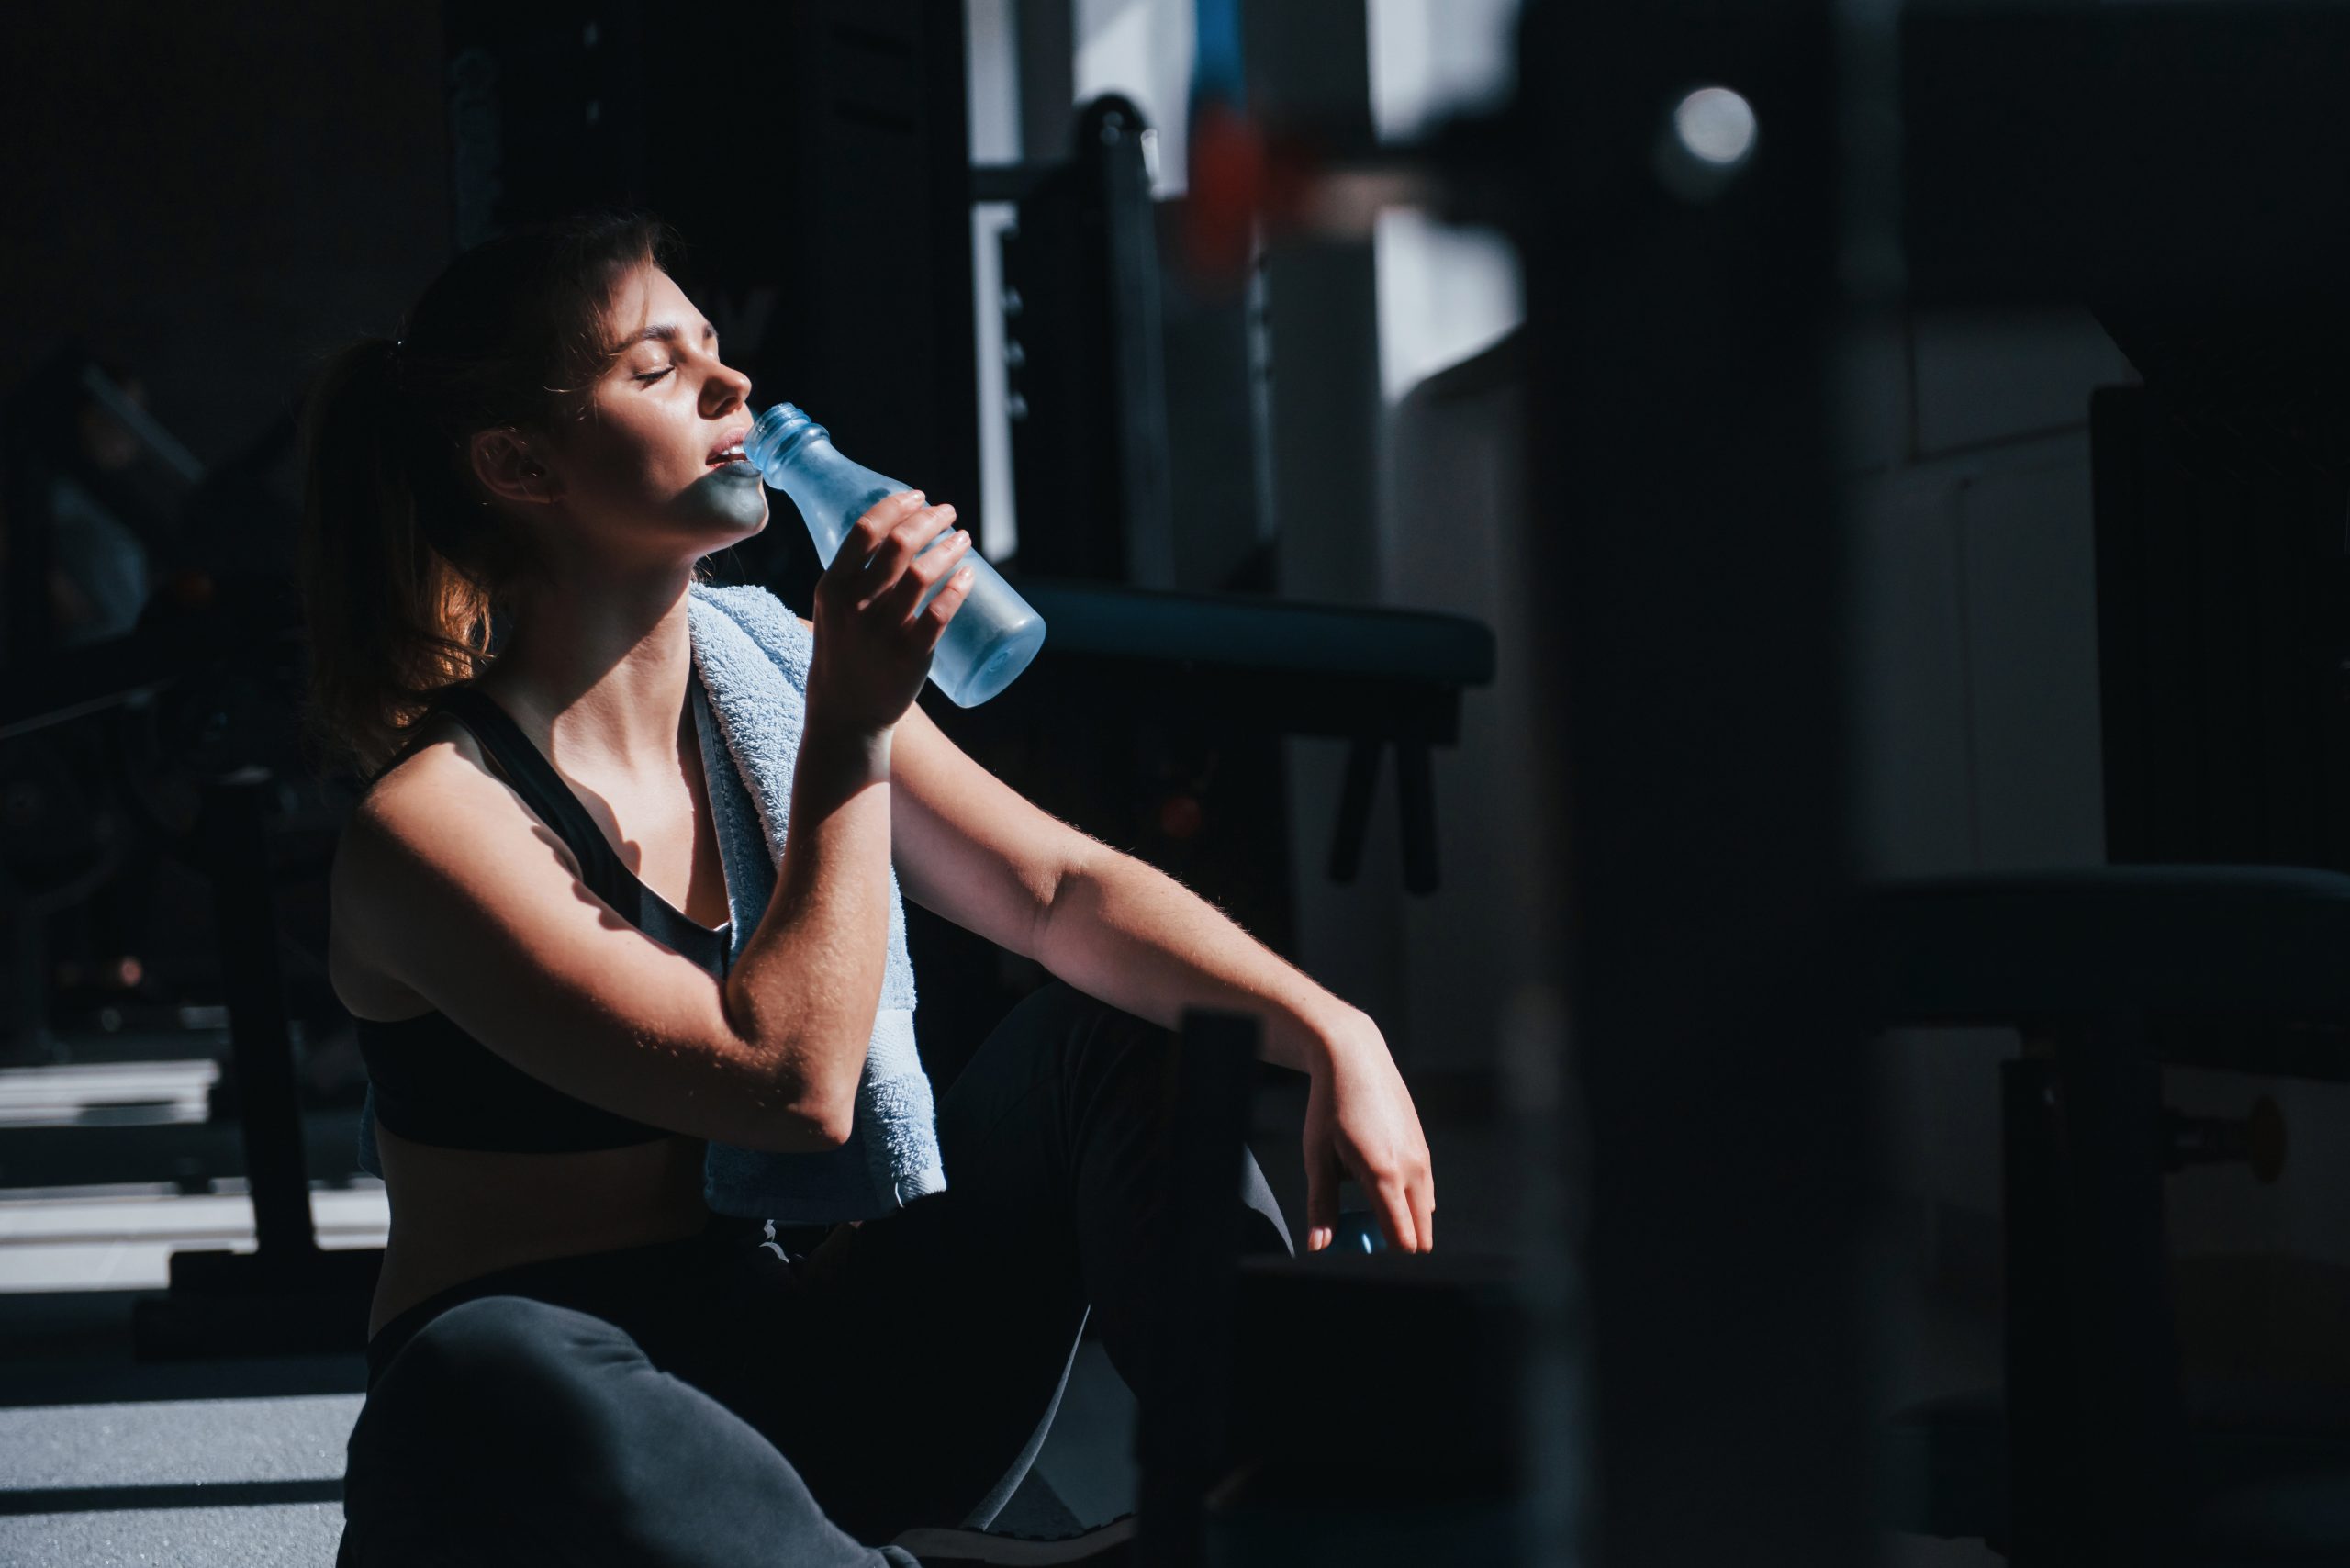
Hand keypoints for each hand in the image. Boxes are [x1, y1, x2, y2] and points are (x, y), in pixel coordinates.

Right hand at [805, 489, 976, 736]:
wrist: (845, 713)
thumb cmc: (844, 652)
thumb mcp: (833, 610)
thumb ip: (854, 576)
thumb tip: (897, 532)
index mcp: (832, 587)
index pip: (865, 530)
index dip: (896, 505)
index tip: (919, 495)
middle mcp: (855, 606)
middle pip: (899, 544)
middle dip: (929, 519)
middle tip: (948, 513)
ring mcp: (882, 631)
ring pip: (922, 574)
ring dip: (949, 547)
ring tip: (964, 538)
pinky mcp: (910, 655)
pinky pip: (940, 613)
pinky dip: (958, 587)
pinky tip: (970, 573)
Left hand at [1301, 1011, 1435, 1253]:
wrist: (1355, 1059)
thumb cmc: (1331, 1106)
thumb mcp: (1317, 1156)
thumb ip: (1321, 1206)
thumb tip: (1318, 1247)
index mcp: (1384, 1175)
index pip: (1402, 1238)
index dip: (1384, 1253)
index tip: (1359, 1245)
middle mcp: (1413, 1169)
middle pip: (1421, 1232)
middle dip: (1395, 1240)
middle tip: (1360, 1226)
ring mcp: (1423, 1157)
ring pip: (1424, 1211)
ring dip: (1401, 1217)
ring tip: (1364, 1195)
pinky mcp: (1425, 1148)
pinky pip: (1424, 1189)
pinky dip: (1406, 1197)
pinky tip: (1377, 1175)